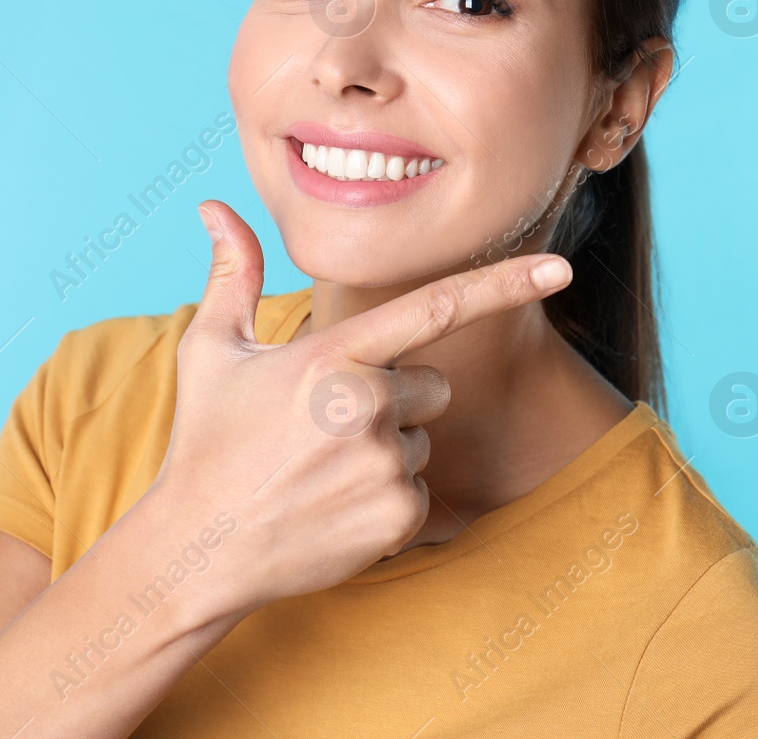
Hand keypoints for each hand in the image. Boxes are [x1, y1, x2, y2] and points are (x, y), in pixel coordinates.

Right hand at [148, 199, 572, 616]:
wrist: (197, 549)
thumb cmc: (204, 442)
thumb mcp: (211, 350)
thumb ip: (234, 274)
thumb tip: (215, 206)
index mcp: (331, 356)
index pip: (436, 308)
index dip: (505, 284)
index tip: (560, 267)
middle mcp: (366, 405)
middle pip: (432, 384)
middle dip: (395, 397)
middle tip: (326, 427)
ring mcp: (385, 464)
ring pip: (423, 437)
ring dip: (388, 448)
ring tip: (322, 469)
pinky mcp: (398, 515)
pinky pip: (421, 489)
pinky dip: (387, 497)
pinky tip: (334, 505)